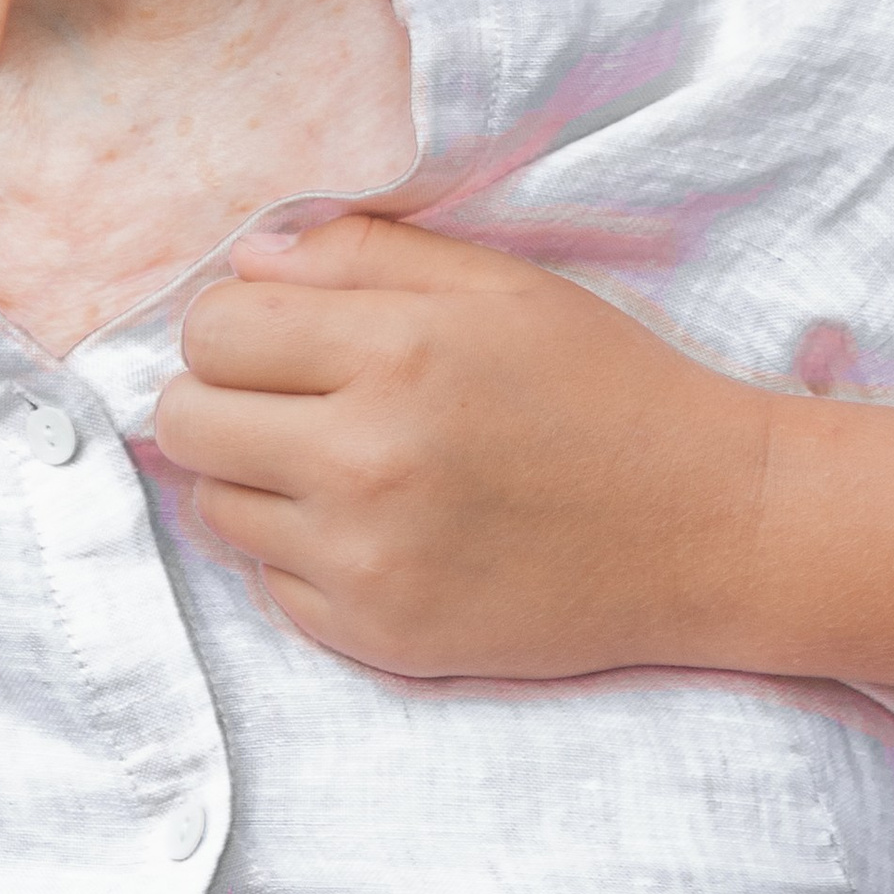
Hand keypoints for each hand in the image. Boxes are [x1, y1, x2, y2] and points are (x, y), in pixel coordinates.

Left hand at [153, 212, 777, 680]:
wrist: (705, 525)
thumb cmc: (603, 383)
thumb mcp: (496, 282)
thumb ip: (363, 255)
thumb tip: (247, 261)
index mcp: (394, 350)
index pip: (213, 329)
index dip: (236, 322)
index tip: (279, 333)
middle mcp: (366, 460)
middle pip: (187, 421)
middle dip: (223, 397)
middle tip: (291, 396)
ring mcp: (368, 561)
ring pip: (215, 506)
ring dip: (256, 477)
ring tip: (339, 459)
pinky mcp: (380, 638)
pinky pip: (271, 585)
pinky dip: (302, 552)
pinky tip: (376, 525)